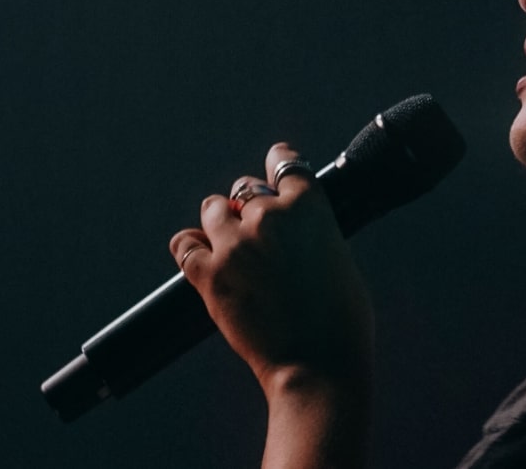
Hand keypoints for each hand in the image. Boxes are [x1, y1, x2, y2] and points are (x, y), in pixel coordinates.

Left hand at [169, 143, 374, 398]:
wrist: (317, 363)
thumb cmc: (340, 317)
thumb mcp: (337, 257)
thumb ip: (311, 230)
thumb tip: (291, 225)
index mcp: (309, 207)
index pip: (284, 163)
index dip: (277, 162)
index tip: (274, 165)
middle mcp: (269, 217)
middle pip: (244, 189)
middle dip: (248, 206)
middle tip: (256, 231)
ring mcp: (234, 244)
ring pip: (212, 208)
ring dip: (219, 221)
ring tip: (230, 244)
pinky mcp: (207, 274)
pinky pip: (184, 243)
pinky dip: (191, 247)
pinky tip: (201, 257)